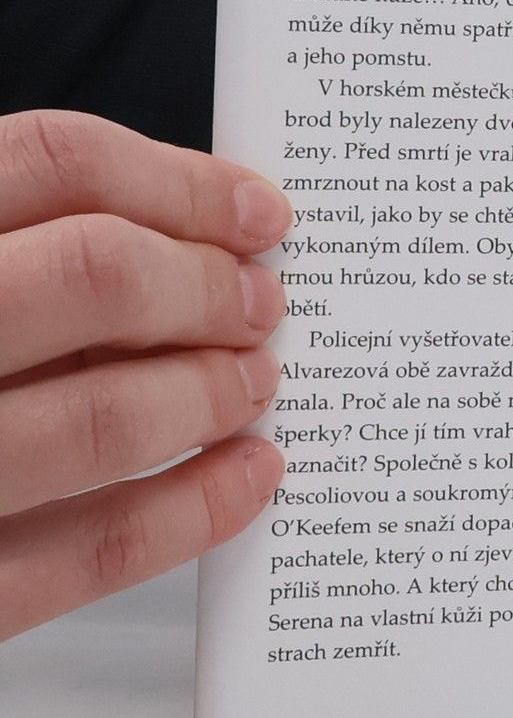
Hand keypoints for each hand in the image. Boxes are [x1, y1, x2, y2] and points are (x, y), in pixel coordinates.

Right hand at [0, 111, 290, 638]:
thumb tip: (166, 230)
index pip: (48, 162)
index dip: (177, 181)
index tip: (252, 209)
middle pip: (92, 277)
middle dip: (206, 285)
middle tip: (260, 301)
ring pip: (98, 417)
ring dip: (207, 394)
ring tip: (253, 381)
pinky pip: (78, 555)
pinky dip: (186, 514)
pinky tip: (241, 480)